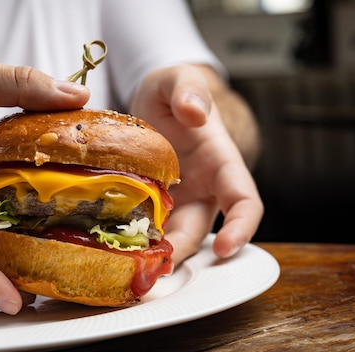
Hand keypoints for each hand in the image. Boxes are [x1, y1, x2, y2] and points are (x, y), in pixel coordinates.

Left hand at [130, 64, 262, 265]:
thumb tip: (195, 113)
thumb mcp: (179, 79)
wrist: (152, 102)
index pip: (244, 201)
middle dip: (181, 252)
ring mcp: (176, 200)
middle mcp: (202, 190)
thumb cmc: (173, 91)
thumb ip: (189, 88)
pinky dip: (131, 241)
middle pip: (199, 231)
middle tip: (156, 270)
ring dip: (153, 254)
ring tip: (128, 266)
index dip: (242, 228)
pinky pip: (143, 228)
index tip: (227, 248)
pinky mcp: (149, 204)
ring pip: (169, 236)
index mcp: (221, 163)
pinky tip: (109, 248)